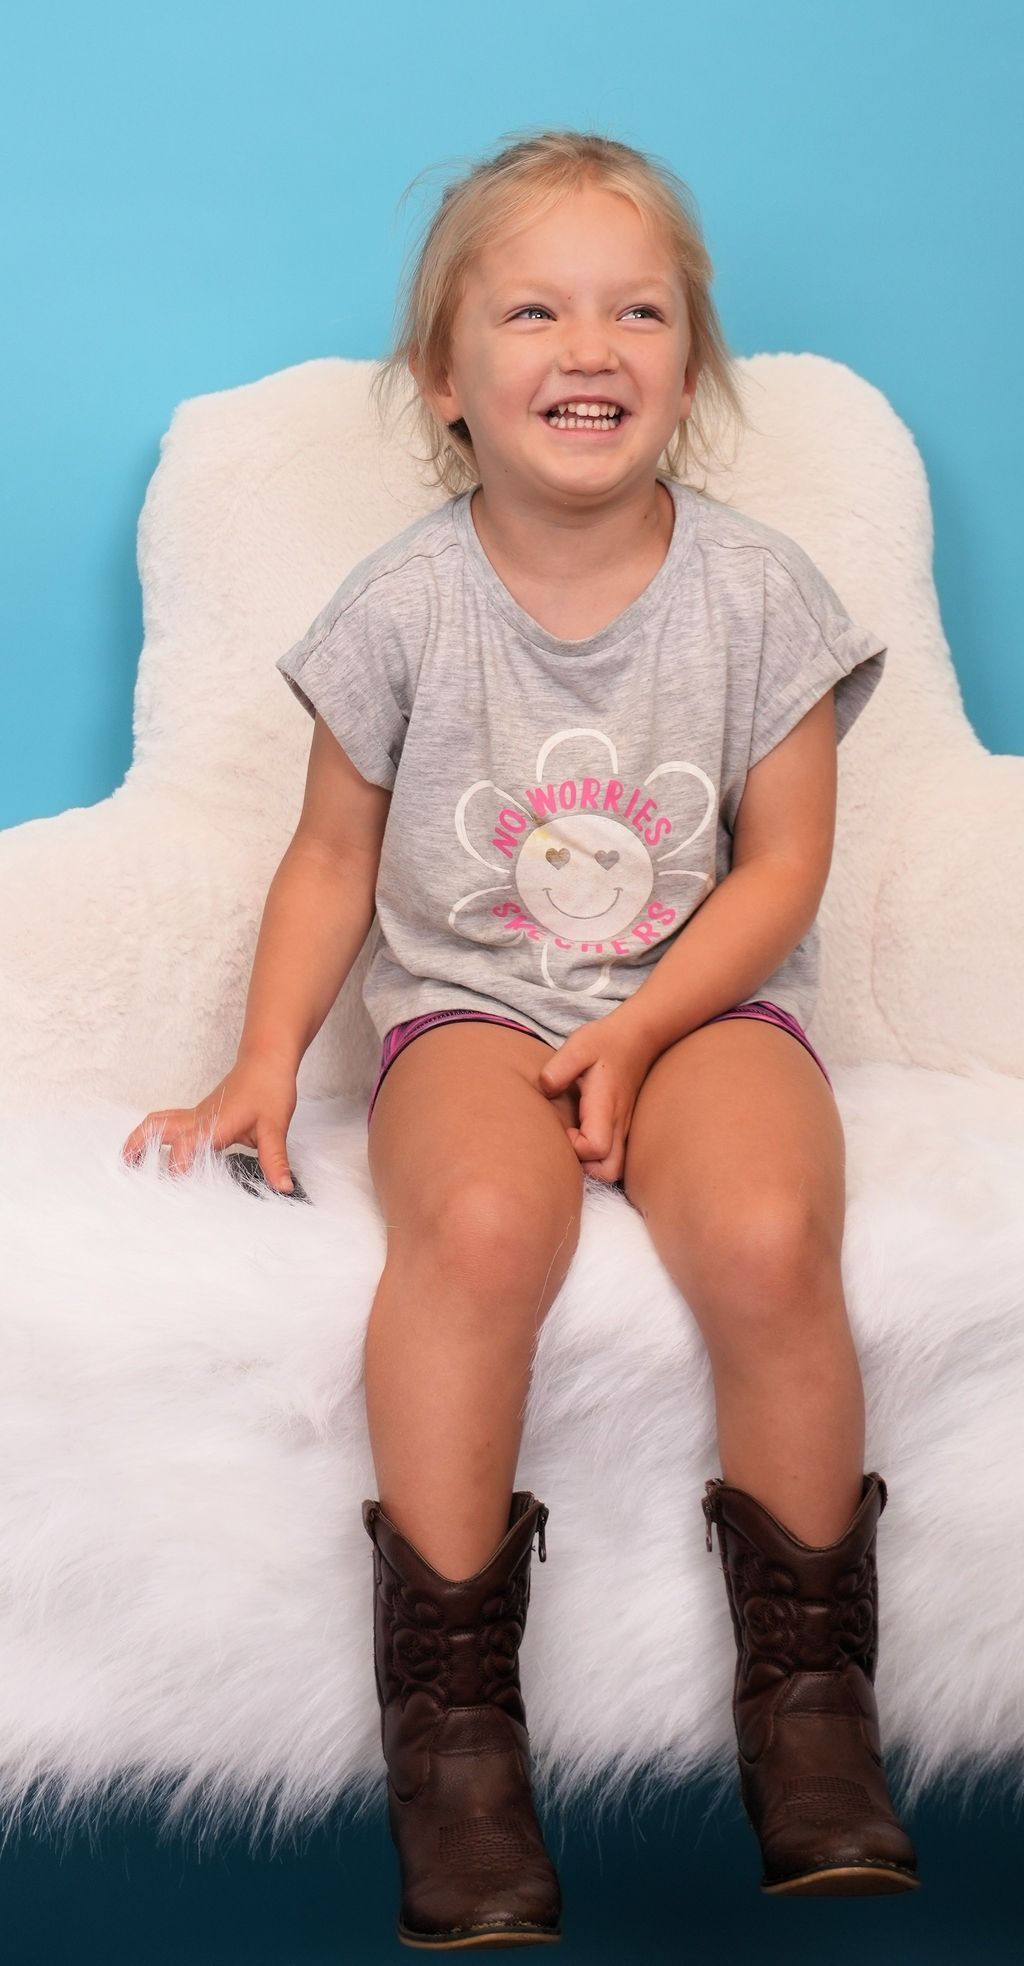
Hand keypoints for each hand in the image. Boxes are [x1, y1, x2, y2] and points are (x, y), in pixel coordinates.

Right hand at [120, 1052, 298, 1192]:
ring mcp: (197, 1114)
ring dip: (141, 1137)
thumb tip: (282, 1186)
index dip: (179, 1167)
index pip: (186, 1146)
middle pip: (157, 1128)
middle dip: (138, 1147)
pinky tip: (158, 1147)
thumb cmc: (270, 1086)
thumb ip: (275, 1158)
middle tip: (125, 1168)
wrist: (267, 1059)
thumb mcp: (276, 1125)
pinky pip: (170, 1122)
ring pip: (159, 1122)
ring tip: (129, 1158)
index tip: (177, 1188)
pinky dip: (156, 1134)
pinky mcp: (200, 1113)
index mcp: (215, 1123)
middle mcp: (199, 1118)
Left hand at [536, 1007, 656, 1185]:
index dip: (575, 1147)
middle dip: (586, 1167)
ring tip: (575, 1140)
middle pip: (610, 1170)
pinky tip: (584, 1135)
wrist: (637, 1036)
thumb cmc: (605, 1041)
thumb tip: (543, 1092)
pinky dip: (600, 1156)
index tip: (565, 1128)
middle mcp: (619, 1122)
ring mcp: (625, 1127)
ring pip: (615, 1167)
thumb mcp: (577, 1046)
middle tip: (569, 1143)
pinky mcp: (624, 1126)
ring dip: (593, 1163)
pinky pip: (616, 1155)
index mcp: (606, 1106)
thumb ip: (557, 1070)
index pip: (596, 1148)